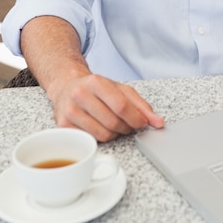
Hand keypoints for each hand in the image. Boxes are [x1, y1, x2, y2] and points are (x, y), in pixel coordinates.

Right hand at [50, 73, 164, 141]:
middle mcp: (80, 95)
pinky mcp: (64, 126)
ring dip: (115, 134)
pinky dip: (101, 137)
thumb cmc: (96, 89)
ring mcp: (70, 111)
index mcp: (96, 82)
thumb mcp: (120, 89)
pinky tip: (100, 127)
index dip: (136, 118)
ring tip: (114, 124)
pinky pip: (92, 140)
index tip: (142, 123)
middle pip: (113, 122)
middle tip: (128, 124)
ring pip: (104, 134)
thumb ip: (141, 105)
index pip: (121, 105)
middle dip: (126, 127)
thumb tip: (158, 122)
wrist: (67, 87)